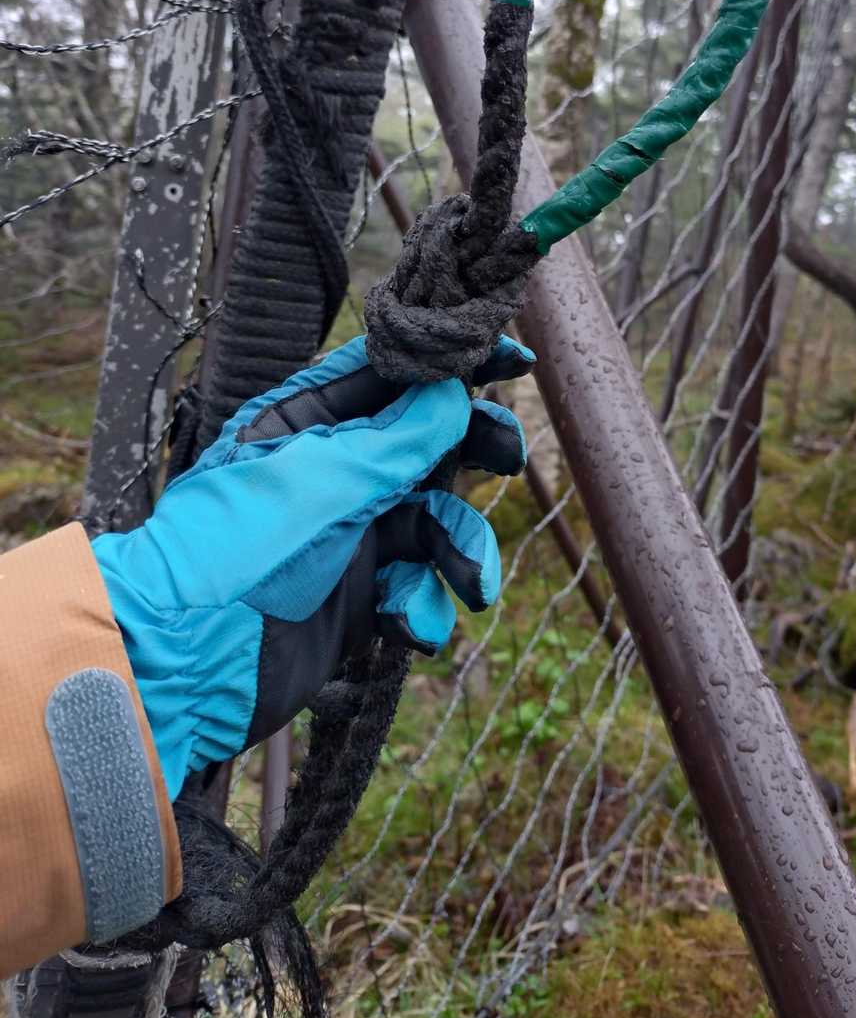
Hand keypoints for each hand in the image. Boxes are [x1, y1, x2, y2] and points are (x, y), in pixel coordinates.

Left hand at [92, 334, 532, 796]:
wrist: (181, 660)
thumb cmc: (234, 547)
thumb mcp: (322, 479)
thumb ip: (396, 441)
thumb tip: (453, 395)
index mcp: (309, 422)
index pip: (392, 374)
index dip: (453, 364)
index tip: (513, 358)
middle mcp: (335, 472)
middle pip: (428, 445)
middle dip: (474, 450)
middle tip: (508, 458)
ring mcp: (349, 536)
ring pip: (435, 524)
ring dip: (462, 550)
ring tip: (474, 583)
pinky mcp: (358, 599)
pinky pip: (416, 589)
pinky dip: (424, 607)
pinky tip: (409, 626)